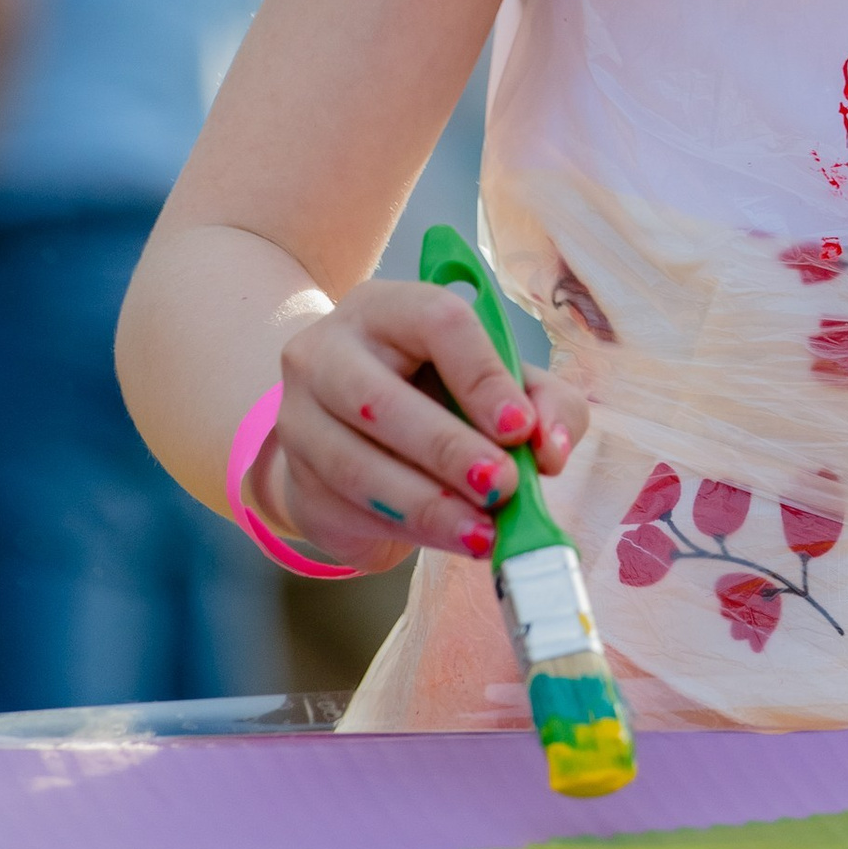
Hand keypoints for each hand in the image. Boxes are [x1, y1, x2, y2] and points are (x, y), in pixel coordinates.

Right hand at [255, 278, 591, 574]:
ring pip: (356, 466)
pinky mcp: (296, 480)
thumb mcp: (499, 383)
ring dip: (428, 507)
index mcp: (387, 308)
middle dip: (448, 450)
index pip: (434, 322)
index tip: (520, 428)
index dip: (481, 375)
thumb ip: (545, 404)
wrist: (359, 439)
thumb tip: (550, 450)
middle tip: (503, 488)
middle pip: (379, 399)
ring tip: (485, 534)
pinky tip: (450, 540)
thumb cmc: (441, 396)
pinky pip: (347, 511)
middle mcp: (327, 352)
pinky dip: (405, 531)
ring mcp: (299, 417)